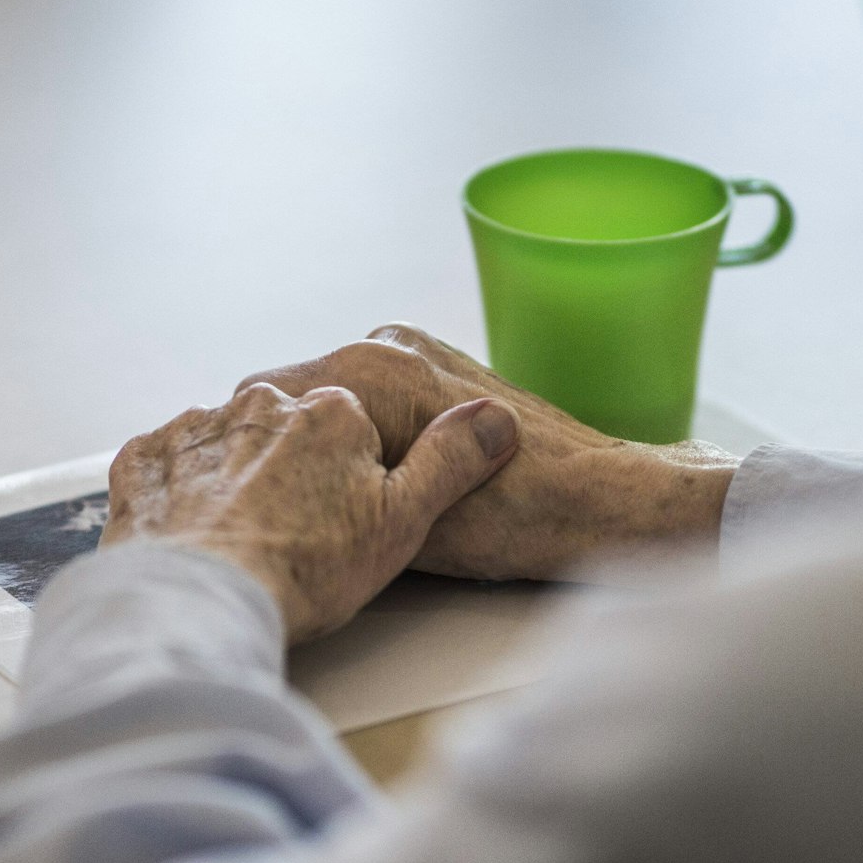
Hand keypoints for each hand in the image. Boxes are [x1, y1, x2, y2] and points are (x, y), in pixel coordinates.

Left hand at [99, 382, 520, 643]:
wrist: (203, 601)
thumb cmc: (307, 568)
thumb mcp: (404, 521)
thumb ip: (452, 461)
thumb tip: (495, 418)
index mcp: (333, 409)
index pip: (352, 428)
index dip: (353, 479)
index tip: (345, 522)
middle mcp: (261, 401)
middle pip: (288, 429)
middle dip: (292, 470)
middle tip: (294, 536)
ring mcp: (197, 426)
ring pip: (228, 442)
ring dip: (235, 477)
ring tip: (243, 541)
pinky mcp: (143, 458)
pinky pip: (168, 463)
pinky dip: (180, 491)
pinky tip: (196, 532)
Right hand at [238, 323, 738, 581]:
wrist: (605, 500)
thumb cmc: (514, 517)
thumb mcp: (398, 521)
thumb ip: (330, 491)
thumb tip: (280, 497)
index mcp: (372, 366)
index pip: (271, 403)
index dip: (257, 460)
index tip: (257, 504)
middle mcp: (389, 342)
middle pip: (304, 400)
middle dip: (294, 452)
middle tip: (295, 511)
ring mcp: (420, 352)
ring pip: (339, 403)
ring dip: (329, 447)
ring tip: (335, 503)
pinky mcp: (444, 373)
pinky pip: (376, 401)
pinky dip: (365, 439)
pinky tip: (375, 486)